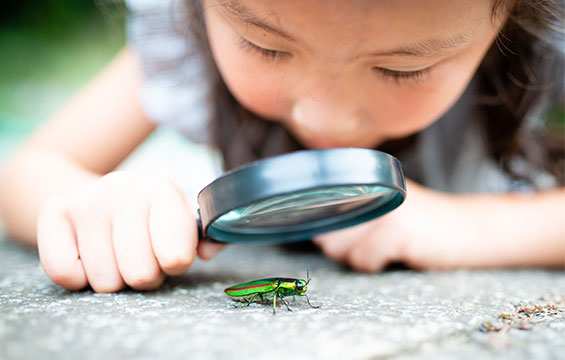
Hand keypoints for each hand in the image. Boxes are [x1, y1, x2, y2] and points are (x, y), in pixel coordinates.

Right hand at [37, 171, 223, 291]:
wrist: (100, 194)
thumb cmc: (150, 215)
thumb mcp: (183, 217)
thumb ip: (208, 235)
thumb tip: (210, 250)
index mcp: (160, 189)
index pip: (176, 257)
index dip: (175, 265)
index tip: (171, 255)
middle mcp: (121, 188)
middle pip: (140, 274)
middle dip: (145, 276)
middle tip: (142, 257)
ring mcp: (85, 200)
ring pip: (105, 280)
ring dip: (114, 278)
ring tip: (118, 255)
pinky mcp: (53, 213)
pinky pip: (66, 274)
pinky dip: (80, 278)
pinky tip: (90, 257)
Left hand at [313, 179, 474, 271]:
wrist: (467, 228)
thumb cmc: (419, 223)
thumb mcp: (383, 204)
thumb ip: (350, 210)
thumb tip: (317, 232)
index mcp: (363, 178)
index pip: (319, 205)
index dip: (326, 227)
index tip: (343, 233)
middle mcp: (369, 186)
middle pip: (325, 232)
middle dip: (342, 247)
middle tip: (374, 242)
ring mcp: (382, 206)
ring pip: (339, 248)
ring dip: (359, 256)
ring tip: (386, 246)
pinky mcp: (396, 229)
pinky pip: (363, 260)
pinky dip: (375, 264)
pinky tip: (396, 253)